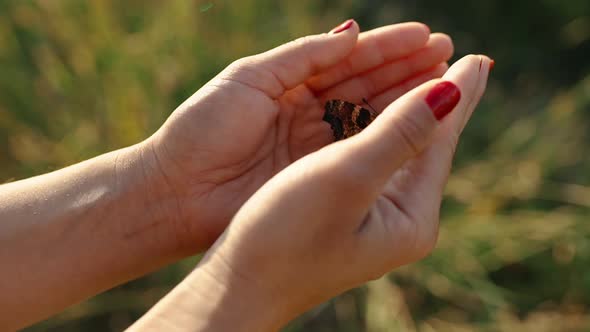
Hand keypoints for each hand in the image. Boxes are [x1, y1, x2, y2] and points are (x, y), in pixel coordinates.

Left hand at [143, 20, 452, 251]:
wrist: (174, 192)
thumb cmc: (202, 129)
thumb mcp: (249, 78)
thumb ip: (302, 57)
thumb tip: (352, 32)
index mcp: (290, 85)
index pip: (349, 60)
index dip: (388, 47)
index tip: (428, 36)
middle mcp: (308, 115)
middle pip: (365, 86)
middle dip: (407, 69)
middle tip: (448, 54)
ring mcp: (314, 148)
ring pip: (368, 118)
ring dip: (406, 98)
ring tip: (445, 79)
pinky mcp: (315, 180)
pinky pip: (357, 153)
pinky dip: (387, 136)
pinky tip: (416, 119)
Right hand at [192, 54, 491, 328]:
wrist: (239, 288)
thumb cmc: (285, 237)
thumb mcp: (347, 177)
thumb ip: (400, 133)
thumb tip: (451, 93)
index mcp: (411, 216)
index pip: (441, 140)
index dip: (458, 94)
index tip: (480, 58)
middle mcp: (401, 220)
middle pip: (428, 144)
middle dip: (445, 100)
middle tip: (475, 63)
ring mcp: (374, 219)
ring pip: (402, 149)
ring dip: (415, 109)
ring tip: (437, 79)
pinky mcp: (347, 213)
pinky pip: (375, 158)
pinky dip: (383, 126)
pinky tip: (388, 114)